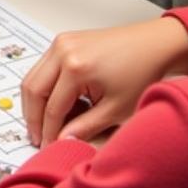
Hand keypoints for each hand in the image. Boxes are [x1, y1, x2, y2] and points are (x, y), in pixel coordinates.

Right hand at [21, 17, 187, 147]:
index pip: (52, 108)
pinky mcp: (63, 41)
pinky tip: (54, 103)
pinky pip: (42, 67)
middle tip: (37, 137)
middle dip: (32, 117)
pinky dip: (43, 86)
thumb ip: (86, 128)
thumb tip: (63, 141)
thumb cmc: (142, 73)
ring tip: (42, 123)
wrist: (154, 45)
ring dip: (34, 102)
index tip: (48, 147)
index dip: (48, 132)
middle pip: (32, 89)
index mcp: (75, 68)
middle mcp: (62, 51)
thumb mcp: (116, 109)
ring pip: (32, 77)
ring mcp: (60, 43)